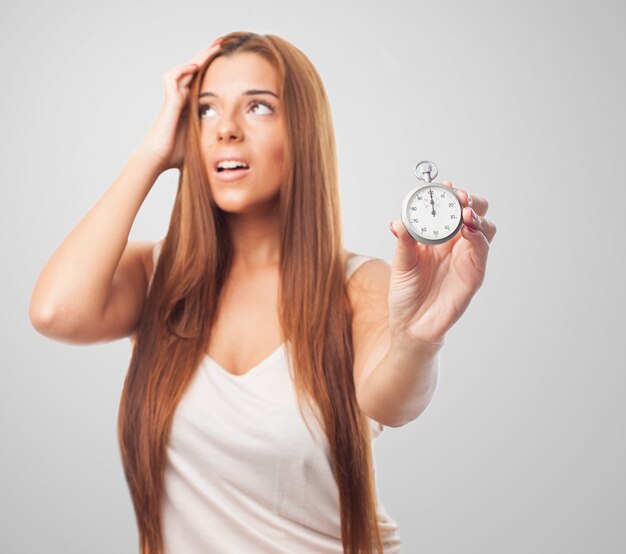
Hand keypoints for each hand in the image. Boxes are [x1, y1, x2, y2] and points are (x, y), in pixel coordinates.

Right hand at [136, 37, 221, 172]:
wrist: (158, 159)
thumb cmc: (176, 156)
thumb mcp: (201, 143)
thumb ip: (213, 140)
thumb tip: (233, 148)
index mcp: (190, 106)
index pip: (201, 81)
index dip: (211, 69)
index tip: (226, 60)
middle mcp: (181, 99)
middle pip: (194, 71)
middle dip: (207, 56)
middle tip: (221, 43)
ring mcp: (174, 99)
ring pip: (184, 70)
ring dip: (198, 58)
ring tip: (213, 48)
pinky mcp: (169, 102)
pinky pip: (173, 78)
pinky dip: (182, 70)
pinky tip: (194, 67)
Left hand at [388, 181, 496, 346]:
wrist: (410, 324)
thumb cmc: (406, 293)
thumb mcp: (400, 264)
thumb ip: (403, 242)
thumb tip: (396, 222)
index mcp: (437, 237)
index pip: (450, 208)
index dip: (450, 195)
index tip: (445, 185)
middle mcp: (455, 244)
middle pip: (475, 213)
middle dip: (471, 200)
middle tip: (461, 196)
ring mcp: (466, 258)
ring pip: (484, 229)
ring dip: (478, 216)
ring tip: (466, 212)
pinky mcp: (474, 274)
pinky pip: (481, 251)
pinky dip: (478, 238)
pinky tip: (468, 231)